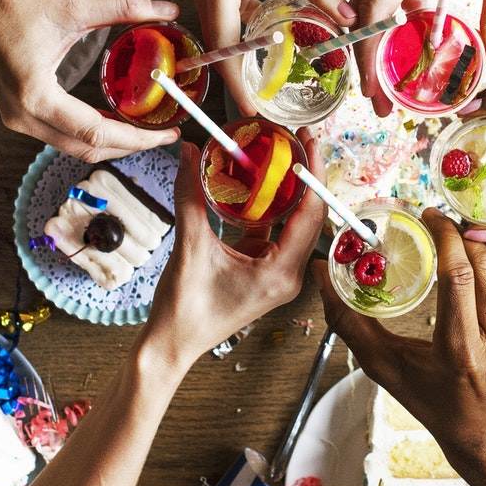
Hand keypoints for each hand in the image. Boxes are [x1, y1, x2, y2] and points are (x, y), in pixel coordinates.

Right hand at [0, 0, 179, 161]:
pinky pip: (61, 135)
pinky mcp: (18, 114)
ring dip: (111, 142)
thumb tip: (167, 10)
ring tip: (145, 128)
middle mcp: (24, 117)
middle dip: (130, 145)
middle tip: (164, 133)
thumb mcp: (71, 5)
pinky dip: (91, 132)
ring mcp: (18, 120)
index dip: (137, 138)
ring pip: (74, 146)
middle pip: (87, 148)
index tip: (167, 133)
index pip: (96, 132)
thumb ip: (122, 8)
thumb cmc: (8, 4)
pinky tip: (116, 119)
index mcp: (36, 96)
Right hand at [145, 140, 326, 359]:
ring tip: (281, 155)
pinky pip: (272, 234)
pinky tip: (257, 184)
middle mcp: (286, 274)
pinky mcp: (262, 273)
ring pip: (291, 224)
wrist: (172, 344)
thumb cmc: (184, 310)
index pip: (309, 214)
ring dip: (287, 191)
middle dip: (305, 177)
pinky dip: (267, 208)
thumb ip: (191, 198)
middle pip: (307, 216)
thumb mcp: (190, 248)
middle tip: (298, 140)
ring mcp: (276, 274)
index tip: (309, 142)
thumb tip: (190, 153)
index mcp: (280, 272)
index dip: (312, 174)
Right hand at [195, 0, 354, 115]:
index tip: (251, 109)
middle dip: (238, 77)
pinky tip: (268, 44)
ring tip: (263, 85)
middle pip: (218, 46)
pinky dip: (244, 34)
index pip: (225, 47)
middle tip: (260, 108)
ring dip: (240, 57)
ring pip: (222, 34)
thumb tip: (350, 21)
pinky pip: (227, 17)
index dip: (237, 81)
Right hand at [319, 210, 485, 481]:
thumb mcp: (386, 366)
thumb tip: (321, 272)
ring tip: (468, 252)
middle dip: (466, 239)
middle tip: (447, 232)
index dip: (446, 236)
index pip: (459, 275)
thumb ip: (350, 321)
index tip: (432, 217)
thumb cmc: (433, 397)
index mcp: (459, 354)